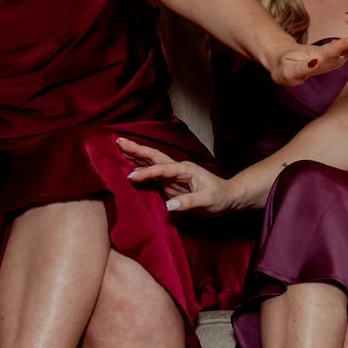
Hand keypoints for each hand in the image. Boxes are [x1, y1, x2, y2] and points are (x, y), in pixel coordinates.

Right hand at [115, 136, 247, 213]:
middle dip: (136, 149)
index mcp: (185, 170)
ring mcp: (173, 176)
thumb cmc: (221, 197)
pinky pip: (153, 175)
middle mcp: (177, 169)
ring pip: (151, 163)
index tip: (131, 177)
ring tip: (119, 148)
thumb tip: (168, 207)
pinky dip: (140, 169)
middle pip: (154, 156)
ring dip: (135, 156)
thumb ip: (188, 202)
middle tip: (118, 141)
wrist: (229, 197)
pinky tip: (129, 167)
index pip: (162, 169)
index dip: (146, 173)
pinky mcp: (171, 183)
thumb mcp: (207, 201)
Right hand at [271, 27, 347, 86]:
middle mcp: (330, 61)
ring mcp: (334, 59)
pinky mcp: (335, 54)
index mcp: (316, 63)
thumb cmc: (286, 68)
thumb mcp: (288, 71)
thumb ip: (302, 68)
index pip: (332, 52)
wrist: (285, 67)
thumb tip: (315, 62)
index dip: (343, 45)